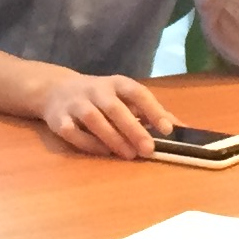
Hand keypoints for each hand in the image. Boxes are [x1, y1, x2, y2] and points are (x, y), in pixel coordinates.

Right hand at [40, 70, 174, 159]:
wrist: (55, 90)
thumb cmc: (100, 97)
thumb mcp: (124, 98)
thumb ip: (150, 112)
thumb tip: (183, 129)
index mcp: (117, 84)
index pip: (137, 93)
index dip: (153, 109)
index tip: (167, 129)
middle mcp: (96, 90)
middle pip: (114, 107)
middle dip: (132, 128)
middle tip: (149, 149)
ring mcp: (76, 103)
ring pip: (93, 119)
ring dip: (111, 137)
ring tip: (128, 154)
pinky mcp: (58, 119)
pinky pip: (72, 132)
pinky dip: (87, 143)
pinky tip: (103, 152)